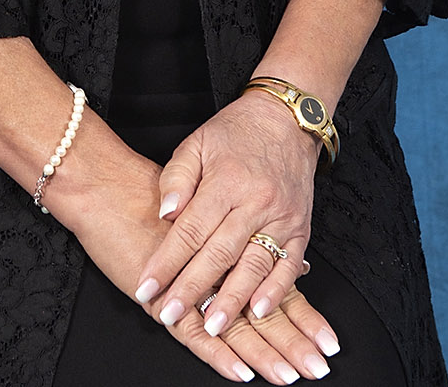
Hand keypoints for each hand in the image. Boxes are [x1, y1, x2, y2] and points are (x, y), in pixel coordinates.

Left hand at [52, 128, 332, 383]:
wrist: (286, 120)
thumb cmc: (235, 132)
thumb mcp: (197, 142)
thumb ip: (177, 178)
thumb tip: (164, 214)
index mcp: (224, 181)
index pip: (190, 230)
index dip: (166, 262)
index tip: (146, 288)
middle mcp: (254, 202)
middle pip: (219, 254)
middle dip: (192, 289)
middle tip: (170, 316)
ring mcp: (281, 217)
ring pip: (254, 265)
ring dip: (232, 299)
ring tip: (213, 326)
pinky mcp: (301, 228)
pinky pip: (289, 266)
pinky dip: (276, 291)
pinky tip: (258, 311)